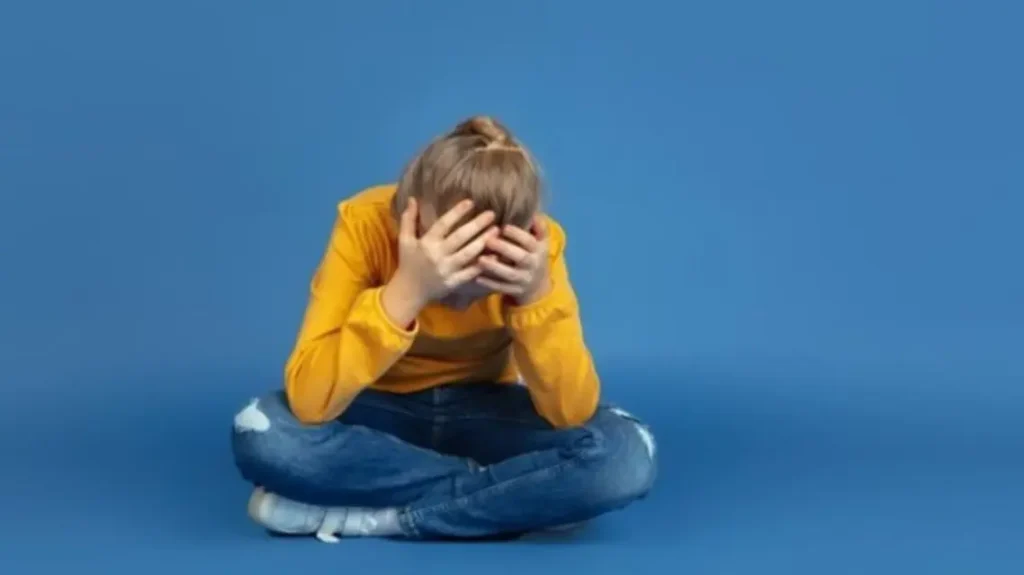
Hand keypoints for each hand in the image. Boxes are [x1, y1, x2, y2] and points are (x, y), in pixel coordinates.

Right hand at [383, 198, 498, 323]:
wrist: (409, 292)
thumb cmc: (408, 263)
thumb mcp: (404, 240)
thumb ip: (409, 219)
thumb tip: (413, 198)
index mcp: (426, 243)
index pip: (443, 225)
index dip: (456, 213)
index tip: (470, 202)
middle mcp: (437, 256)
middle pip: (459, 238)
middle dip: (476, 225)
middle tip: (491, 214)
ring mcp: (447, 270)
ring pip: (468, 254)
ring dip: (483, 242)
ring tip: (496, 230)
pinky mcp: (454, 282)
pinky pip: (471, 272)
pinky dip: (483, 264)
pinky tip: (495, 255)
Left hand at [476, 216, 551, 304]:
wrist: (538, 287)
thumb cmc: (534, 256)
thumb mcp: (541, 242)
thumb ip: (538, 228)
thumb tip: (532, 212)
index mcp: (539, 250)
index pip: (529, 241)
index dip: (518, 234)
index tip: (503, 227)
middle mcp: (533, 265)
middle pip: (520, 257)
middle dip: (505, 249)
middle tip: (488, 240)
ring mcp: (524, 279)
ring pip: (510, 274)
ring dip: (495, 267)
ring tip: (480, 259)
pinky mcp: (515, 291)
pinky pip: (502, 288)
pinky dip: (490, 283)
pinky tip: (477, 277)